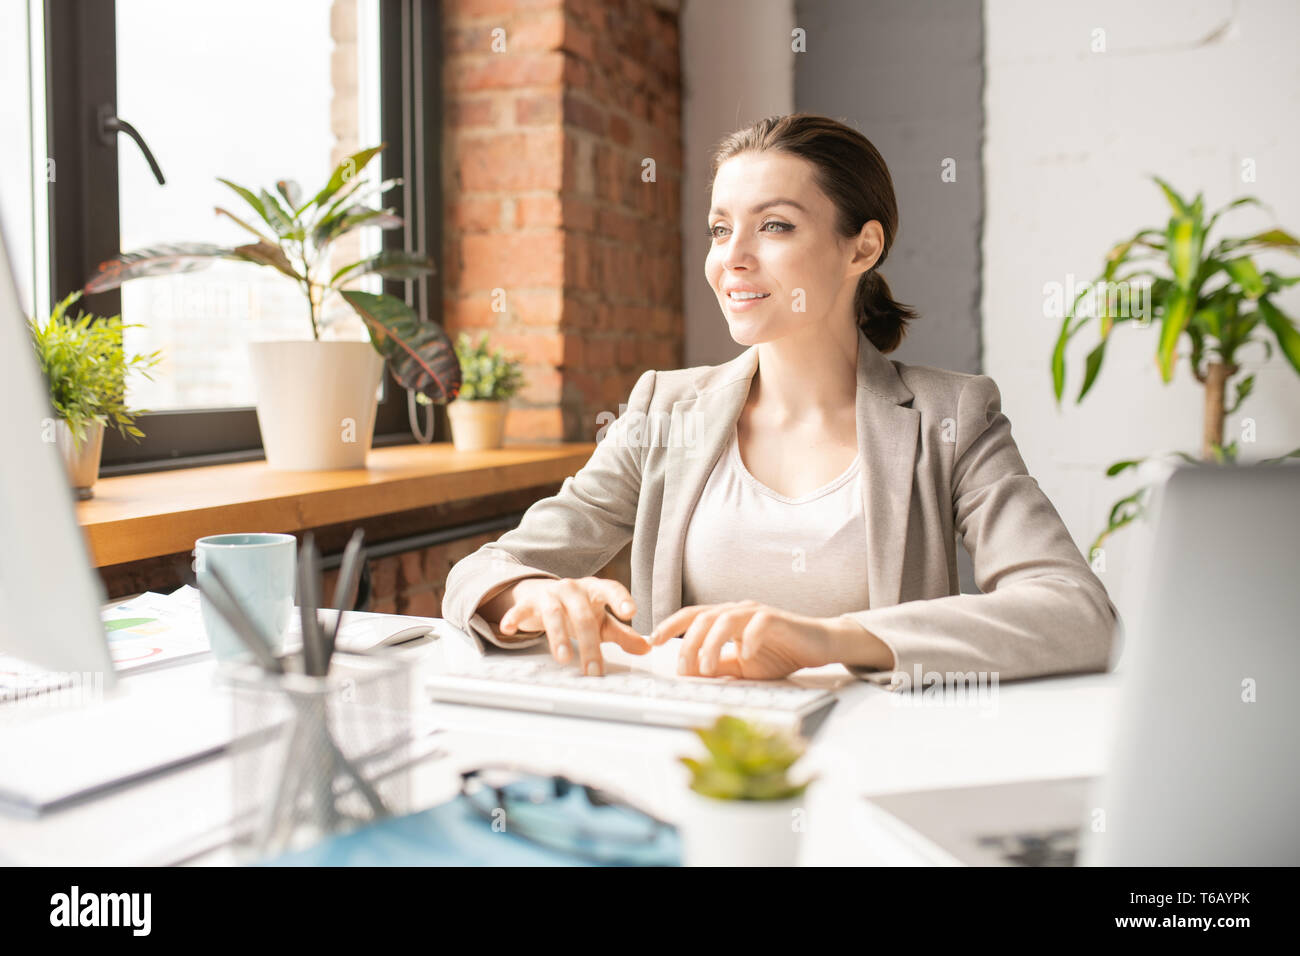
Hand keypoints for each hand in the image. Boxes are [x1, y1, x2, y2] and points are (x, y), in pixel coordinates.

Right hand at [498, 577, 649, 675]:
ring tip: (563, 659)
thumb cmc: (577, 608)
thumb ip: (623, 634)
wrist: (541, 593)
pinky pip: (521, 609)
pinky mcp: (529, 602)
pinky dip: (514, 617)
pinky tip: (509, 629)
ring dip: (558, 636)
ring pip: (554, 614)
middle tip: (594, 669)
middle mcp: (573, 589)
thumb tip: (647, 647)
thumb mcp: (601, 620)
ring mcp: (550, 594)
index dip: (620, 600)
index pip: (610, 590)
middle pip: (582, 614)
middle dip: (589, 643)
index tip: (630, 613)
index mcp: (594, 590)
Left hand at [647, 600, 836, 679]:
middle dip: (688, 643)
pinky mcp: (777, 618)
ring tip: (707, 668)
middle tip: (684, 668)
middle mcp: (737, 611)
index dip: (671, 625)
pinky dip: (748, 639)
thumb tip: (692, 675)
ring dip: (712, 645)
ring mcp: (756, 612)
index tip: (654, 640)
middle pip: (702, 618)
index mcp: (725, 619)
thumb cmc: (779, 653)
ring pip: (724, 619)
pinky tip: (745, 655)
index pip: (692, 616)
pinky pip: (757, 623)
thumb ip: (719, 668)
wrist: (816, 647)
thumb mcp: (742, 667)